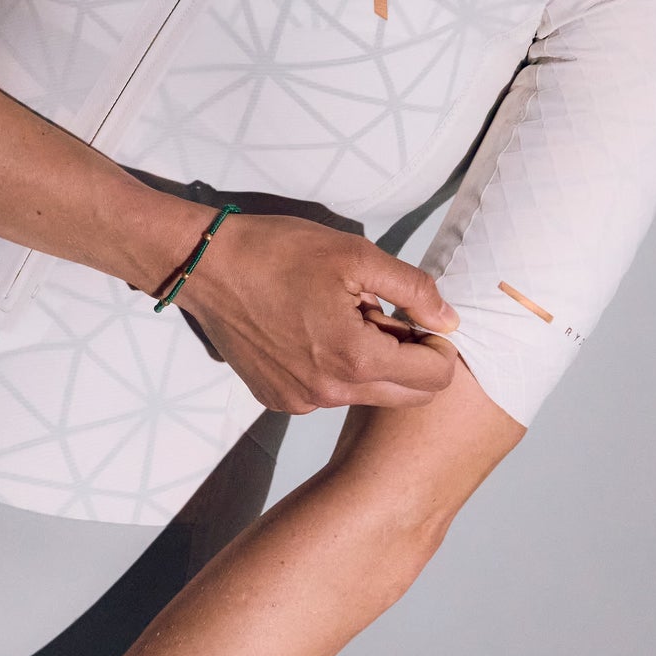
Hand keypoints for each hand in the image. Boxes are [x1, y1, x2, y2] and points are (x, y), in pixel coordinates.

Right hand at [176, 211, 458, 413]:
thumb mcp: (357, 256)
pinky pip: (328, 394)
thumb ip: (413, 290)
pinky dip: (334, 368)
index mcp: (354, 359)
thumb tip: (449, 319)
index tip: (421, 320)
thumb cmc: (278, 253)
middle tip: (384, 317)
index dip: (440, 347)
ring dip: (370, 362)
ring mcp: (300, 402)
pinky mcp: (277, 399)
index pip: (434, 379)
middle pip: (406, 397)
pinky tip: (310, 332)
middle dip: (410, 361)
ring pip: (366, 394)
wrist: (206, 266)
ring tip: (339, 318)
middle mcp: (329, 393)